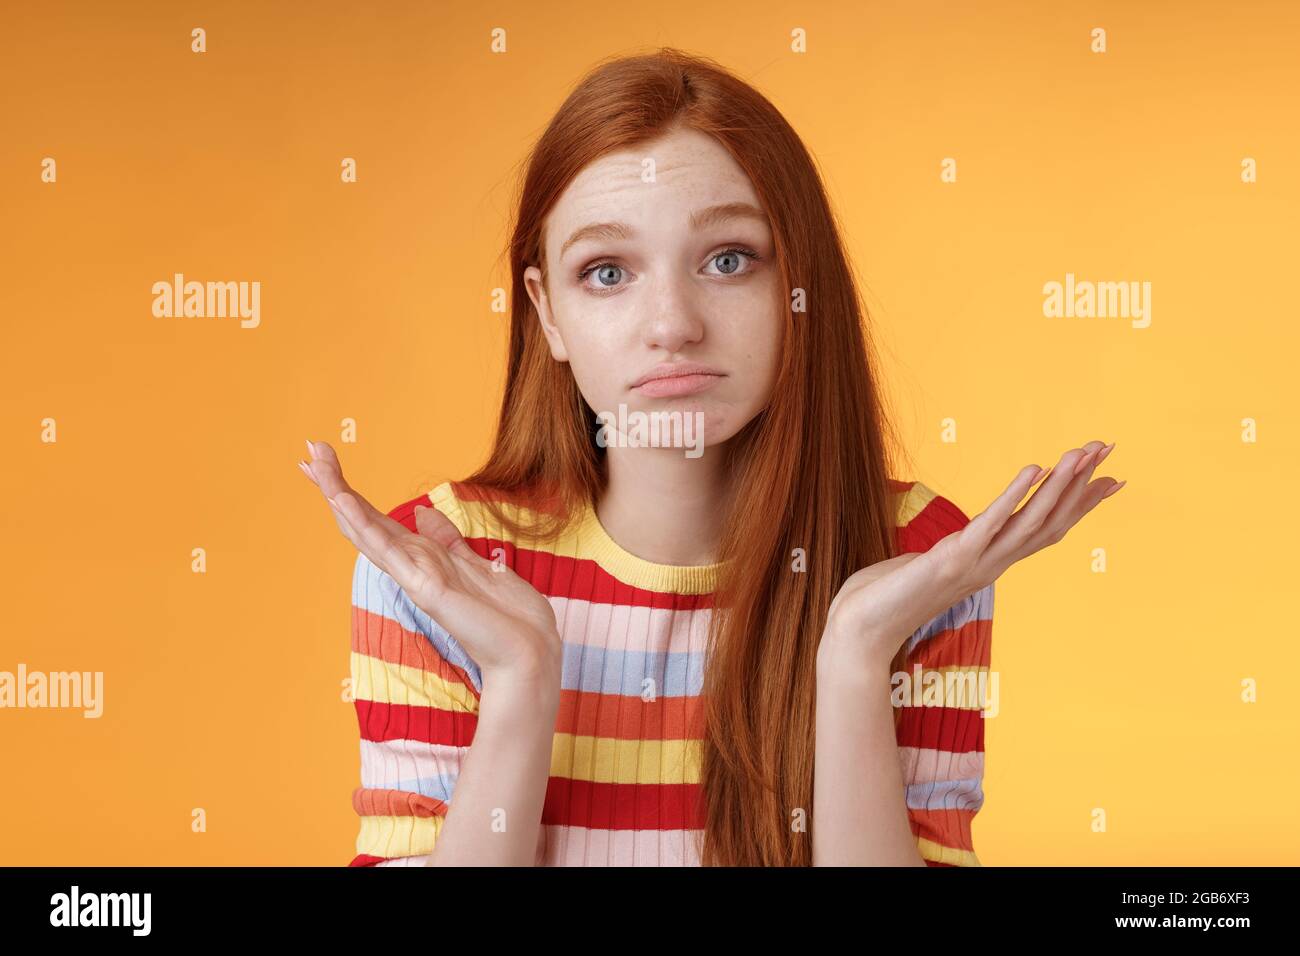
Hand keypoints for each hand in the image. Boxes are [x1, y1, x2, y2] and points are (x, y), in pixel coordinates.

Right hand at [298, 440, 562, 683]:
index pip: (379, 521)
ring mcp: (415, 577)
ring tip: (315, 463)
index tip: (327, 463)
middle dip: (336, 486)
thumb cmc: (509, 618)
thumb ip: (447, 540)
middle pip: (365, 520)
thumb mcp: (477, 563)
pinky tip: (342, 502)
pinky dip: (364, 526)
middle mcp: (414, 566)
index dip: (352, 494)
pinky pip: (390, 552)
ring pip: (369, 530)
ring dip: (341, 496)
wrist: (529, 655)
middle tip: (309, 451)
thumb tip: (423, 512)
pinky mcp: (425, 588)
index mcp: (425, 559)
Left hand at [821, 440, 1123, 672]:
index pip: (1045, 530)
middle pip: (1048, 522)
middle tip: (1108, 449)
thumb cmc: (887, 599)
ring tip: (1080, 453)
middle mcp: (990, 566)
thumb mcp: (928, 567)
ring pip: (1028, 523)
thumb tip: (958, 545)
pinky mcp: (951, 560)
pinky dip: (1013, 496)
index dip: (1078, 504)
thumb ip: (950, 555)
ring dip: (1058, 487)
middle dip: (1080, 485)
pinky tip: (1033, 468)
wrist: (859, 633)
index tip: (1111, 477)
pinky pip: (989, 525)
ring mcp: (974, 565)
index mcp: (988, 564)